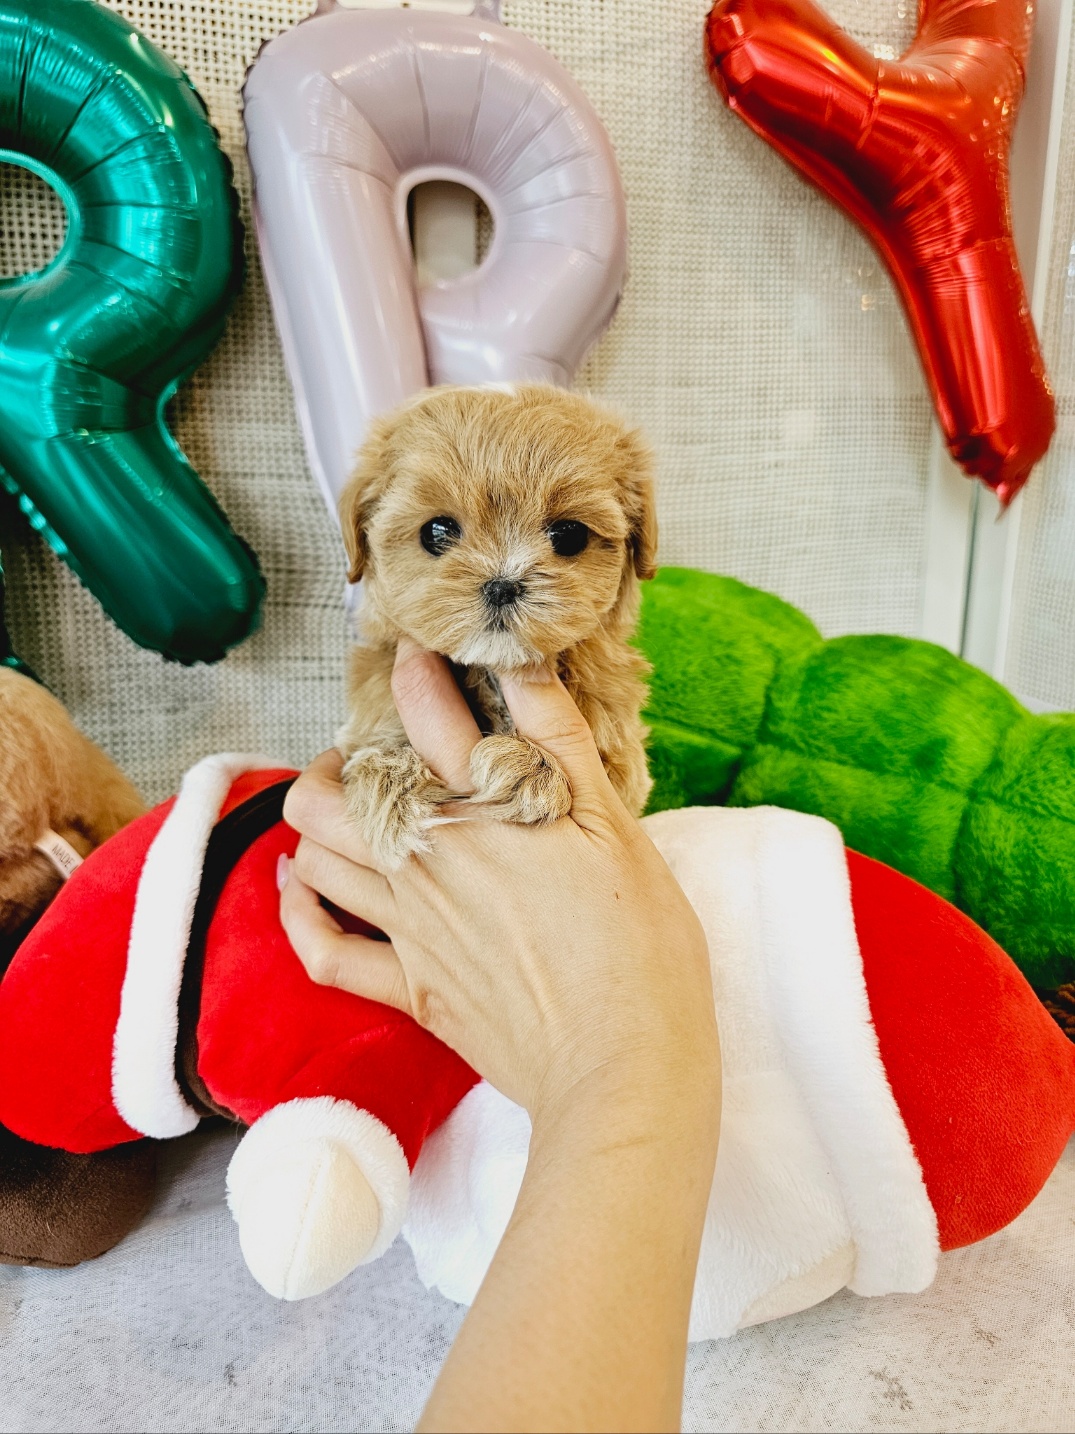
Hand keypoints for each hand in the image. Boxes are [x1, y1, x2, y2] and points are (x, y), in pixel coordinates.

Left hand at [280, 641, 716, 1122]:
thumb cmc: (640, 945)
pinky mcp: (409, 988)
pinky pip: (322, 950)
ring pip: (315, 857)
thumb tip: (522, 663)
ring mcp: (408, 928)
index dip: (415, 672)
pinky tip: (305, 886)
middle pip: (328, 791)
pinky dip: (299, 913)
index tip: (420, 659)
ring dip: (317, 825)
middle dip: (338, 758)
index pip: (424, 712)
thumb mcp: (616, 827)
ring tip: (350, 813)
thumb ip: (560, 741)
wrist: (623, 1066)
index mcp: (481, 811)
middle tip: (375, 756)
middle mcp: (426, 861)